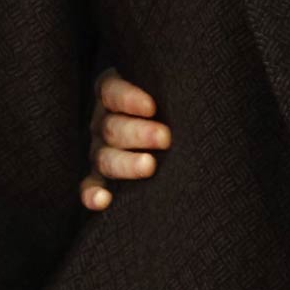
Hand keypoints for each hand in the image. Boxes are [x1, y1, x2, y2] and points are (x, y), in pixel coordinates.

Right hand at [80, 71, 169, 209]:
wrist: (168, 131)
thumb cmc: (173, 106)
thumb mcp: (166, 91)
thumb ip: (172, 90)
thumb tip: (199, 89)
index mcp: (112, 96)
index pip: (111, 92)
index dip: (128, 99)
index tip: (152, 107)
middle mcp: (103, 123)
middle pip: (112, 128)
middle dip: (138, 133)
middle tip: (165, 137)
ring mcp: (100, 151)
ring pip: (105, 157)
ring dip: (126, 163)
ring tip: (150, 166)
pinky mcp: (98, 178)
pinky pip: (89, 186)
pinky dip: (93, 195)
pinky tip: (103, 201)